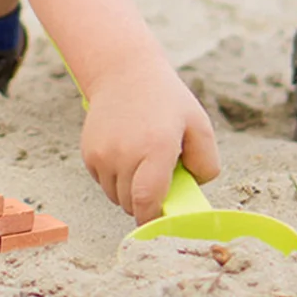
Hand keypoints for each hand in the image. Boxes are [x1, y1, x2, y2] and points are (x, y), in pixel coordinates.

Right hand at [79, 53, 219, 224]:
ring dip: (128, 191)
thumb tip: (193, 188)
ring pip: (115, 195)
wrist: (123, 72)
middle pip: (131, 203)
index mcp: (155, 148)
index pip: (146, 202)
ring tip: (141, 165)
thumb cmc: (165, 99)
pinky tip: (125, 155)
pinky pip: (102, 181)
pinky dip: (114, 178)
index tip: (162, 225)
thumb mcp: (199, 124)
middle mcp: (124, 153)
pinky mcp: (88, 152)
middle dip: (145, 202)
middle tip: (158, 180)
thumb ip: (207, 162)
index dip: (153, 220)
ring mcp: (102, 152)